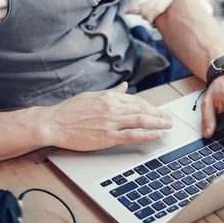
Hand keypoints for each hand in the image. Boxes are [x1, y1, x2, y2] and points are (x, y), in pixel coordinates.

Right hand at [43, 82, 172, 150]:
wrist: (54, 123)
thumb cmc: (70, 110)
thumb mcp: (92, 95)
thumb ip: (111, 92)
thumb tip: (124, 86)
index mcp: (108, 97)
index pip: (136, 101)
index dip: (150, 106)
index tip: (158, 110)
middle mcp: (112, 107)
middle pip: (142, 109)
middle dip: (158, 113)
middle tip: (168, 118)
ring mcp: (110, 122)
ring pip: (140, 120)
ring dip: (157, 122)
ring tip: (167, 125)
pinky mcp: (107, 136)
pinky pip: (131, 135)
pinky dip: (146, 134)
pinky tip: (156, 135)